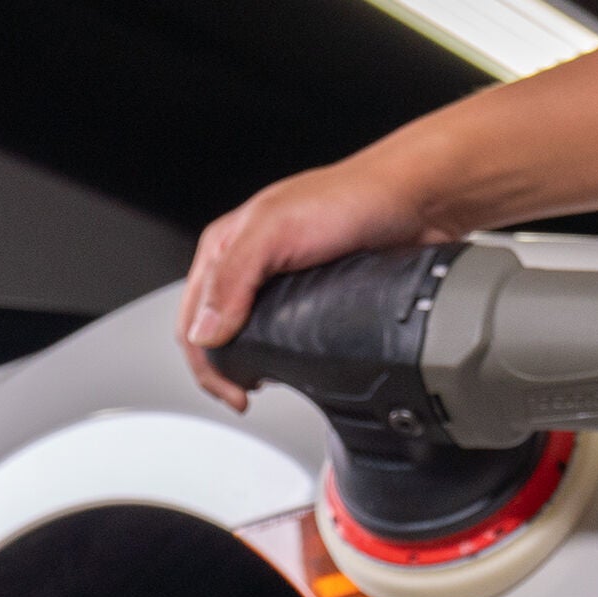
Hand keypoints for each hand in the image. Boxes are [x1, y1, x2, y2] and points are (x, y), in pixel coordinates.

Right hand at [178, 162, 441, 409]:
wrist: (406, 206)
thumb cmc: (346, 200)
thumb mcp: (273, 231)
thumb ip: (232, 279)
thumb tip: (205, 332)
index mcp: (223, 247)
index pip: (191, 319)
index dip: (205, 364)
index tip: (231, 392)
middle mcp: (242, 265)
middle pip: (209, 333)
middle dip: (219, 370)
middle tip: (241, 396)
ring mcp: (272, 283)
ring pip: (240, 336)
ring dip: (243, 365)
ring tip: (259, 384)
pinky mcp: (304, 297)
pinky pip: (275, 335)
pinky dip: (272, 356)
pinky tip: (283, 365)